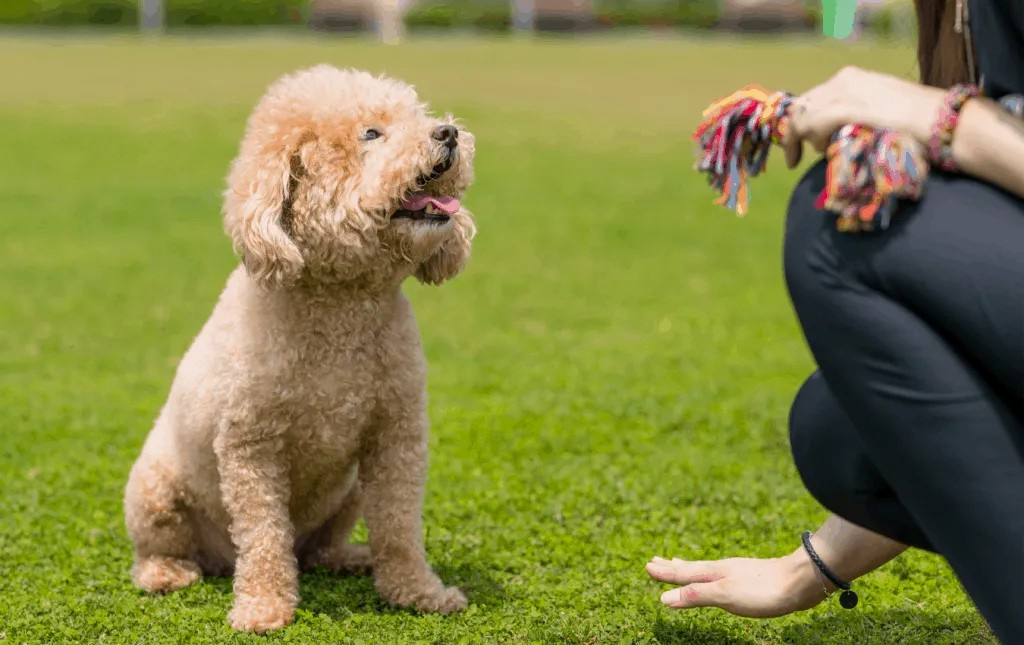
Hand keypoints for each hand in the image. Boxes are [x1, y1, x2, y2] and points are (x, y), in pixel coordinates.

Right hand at [645, 550, 826, 617]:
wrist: (800, 581)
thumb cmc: (762, 590)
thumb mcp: (724, 596)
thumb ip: (695, 595)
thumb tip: (664, 598)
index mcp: (713, 573)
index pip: (683, 574)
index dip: (665, 573)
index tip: (647, 566)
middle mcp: (722, 569)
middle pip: (692, 568)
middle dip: (672, 567)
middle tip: (655, 561)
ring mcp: (736, 572)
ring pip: (705, 569)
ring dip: (688, 568)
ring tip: (678, 564)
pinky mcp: (749, 579)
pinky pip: (718, 575)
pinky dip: (707, 575)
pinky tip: (717, 576)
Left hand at [783, 66, 938, 167]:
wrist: (938, 121)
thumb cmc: (915, 125)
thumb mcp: (876, 113)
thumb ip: (851, 119)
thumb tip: (830, 135)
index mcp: (851, 78)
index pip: (812, 97)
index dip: (801, 120)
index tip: (796, 143)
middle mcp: (843, 80)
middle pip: (802, 105)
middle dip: (795, 131)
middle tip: (793, 157)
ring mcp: (843, 92)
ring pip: (803, 116)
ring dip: (804, 139)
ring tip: (822, 153)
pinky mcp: (844, 108)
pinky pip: (810, 125)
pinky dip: (808, 141)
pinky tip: (818, 152)